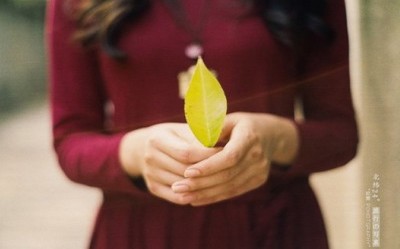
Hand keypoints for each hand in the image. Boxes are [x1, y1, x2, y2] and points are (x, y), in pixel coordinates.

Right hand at [119, 123, 219, 204]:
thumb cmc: (173, 135)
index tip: (226, 153)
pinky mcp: (153, 188)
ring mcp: (150, 174)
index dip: (208, 155)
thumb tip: (221, 144)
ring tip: (222, 178)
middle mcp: (150, 157)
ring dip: (204, 184)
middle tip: (228, 169)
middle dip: (208, 170)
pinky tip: (208, 189)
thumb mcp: (183, 130)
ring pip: (183, 185)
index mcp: (157, 139)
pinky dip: (195, 195)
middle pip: (185, 170)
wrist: (144, 147)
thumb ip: (199, 137)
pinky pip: (178, 197)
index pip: (186, 152)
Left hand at [171, 112, 298, 205]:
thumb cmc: (240, 124)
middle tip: (178, 187)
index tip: (187, 172)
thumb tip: (192, 139)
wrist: (270, 134)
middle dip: (201, 183)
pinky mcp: (258, 181)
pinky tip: (195, 199)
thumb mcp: (227, 119)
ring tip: (182, 195)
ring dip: (204, 194)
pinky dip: (214, 197)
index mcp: (249, 137)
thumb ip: (211, 128)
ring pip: (229, 187)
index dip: (208, 166)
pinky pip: (233, 192)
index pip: (229, 156)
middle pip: (228, 175)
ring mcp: (260, 170)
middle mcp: (257, 155)